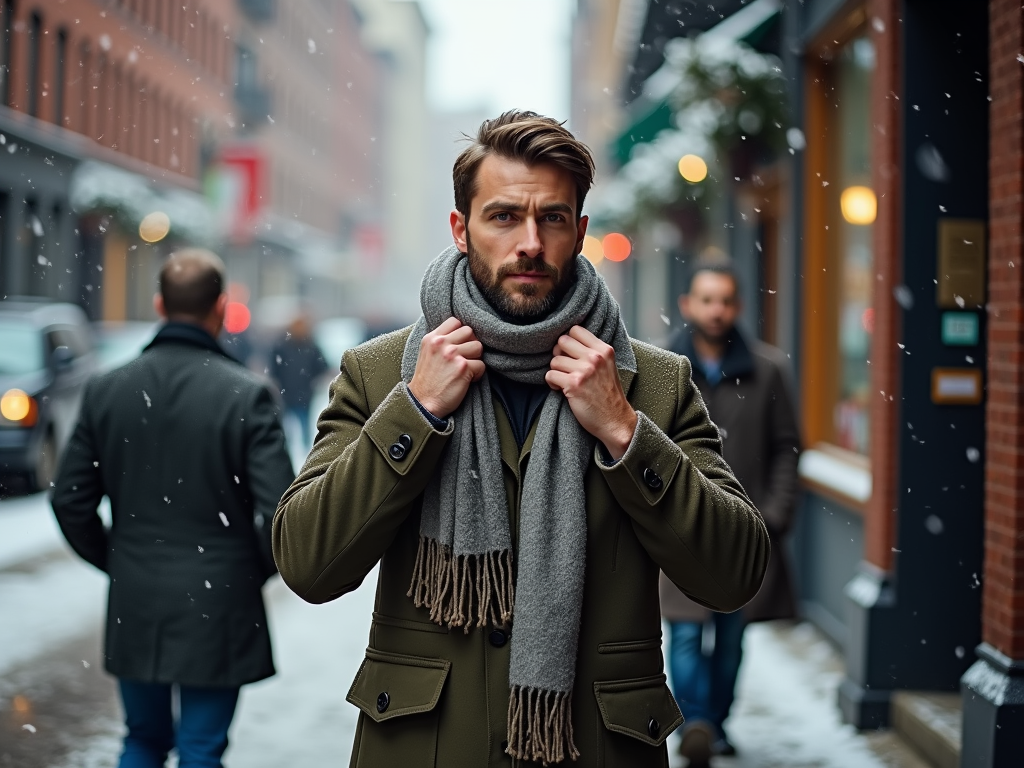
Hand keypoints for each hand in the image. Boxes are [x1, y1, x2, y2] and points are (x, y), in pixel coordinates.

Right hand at [408, 317, 484, 417]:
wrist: (422, 403)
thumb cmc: (427, 381)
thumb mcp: (427, 353)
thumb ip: (439, 341)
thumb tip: (460, 332)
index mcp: (432, 338)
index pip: (455, 321)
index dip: (461, 333)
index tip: (460, 344)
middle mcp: (441, 343)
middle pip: (469, 331)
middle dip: (470, 344)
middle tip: (465, 358)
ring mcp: (452, 354)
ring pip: (478, 347)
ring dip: (475, 359)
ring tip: (465, 369)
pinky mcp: (463, 367)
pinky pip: (481, 365)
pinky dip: (477, 375)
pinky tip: (467, 380)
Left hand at [545, 326, 637, 459]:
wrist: (615, 420)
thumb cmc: (608, 395)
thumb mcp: (607, 366)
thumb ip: (592, 352)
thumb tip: (565, 341)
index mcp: (604, 350)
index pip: (575, 330)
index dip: (568, 341)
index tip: (570, 354)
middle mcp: (595, 357)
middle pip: (562, 341)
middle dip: (559, 354)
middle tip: (565, 367)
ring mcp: (584, 370)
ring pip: (554, 360)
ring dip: (556, 371)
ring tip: (565, 381)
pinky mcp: (574, 384)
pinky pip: (550, 375)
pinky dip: (552, 383)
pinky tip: (562, 390)